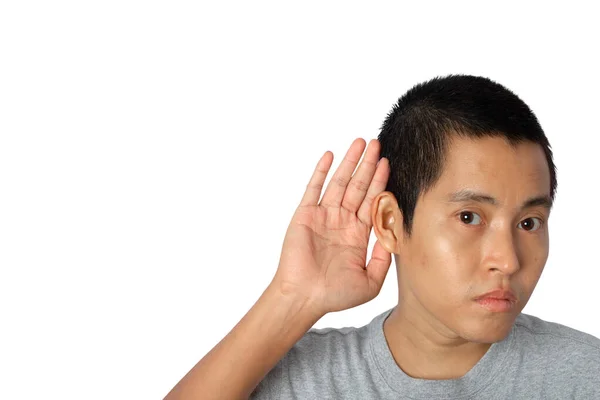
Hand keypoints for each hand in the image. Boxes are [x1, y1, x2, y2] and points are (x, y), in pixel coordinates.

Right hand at [271, 138, 391, 316]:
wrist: (304, 298)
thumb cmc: (334, 295)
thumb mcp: (371, 281)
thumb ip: (384, 258)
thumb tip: (395, 235)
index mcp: (357, 235)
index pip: (372, 202)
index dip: (380, 182)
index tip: (387, 164)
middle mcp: (341, 222)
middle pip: (358, 187)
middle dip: (368, 166)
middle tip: (377, 144)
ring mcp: (323, 217)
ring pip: (339, 183)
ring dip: (349, 162)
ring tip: (359, 143)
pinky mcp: (306, 215)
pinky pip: (314, 188)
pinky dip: (321, 171)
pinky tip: (330, 155)